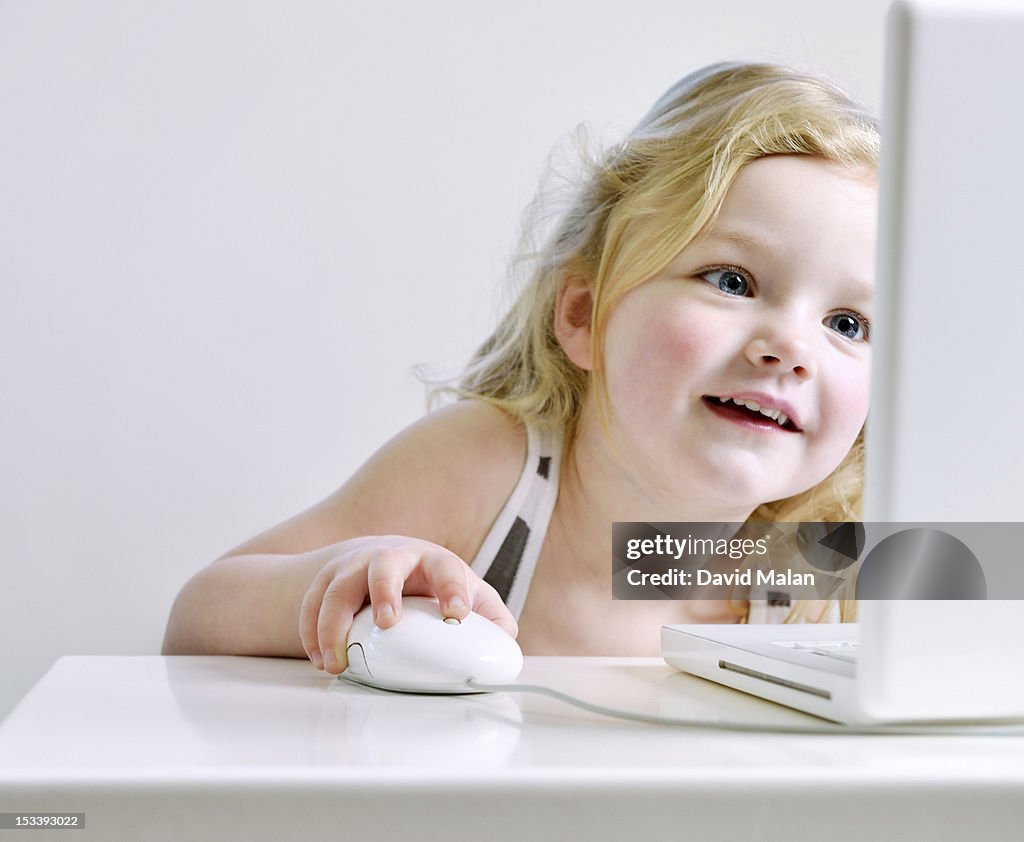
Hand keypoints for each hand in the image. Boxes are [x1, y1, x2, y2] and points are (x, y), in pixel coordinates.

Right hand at [299, 535, 516, 674]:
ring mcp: (354, 566)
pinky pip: (311, 604)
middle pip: (384, 566)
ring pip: (337, 588)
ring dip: (333, 625)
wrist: (382, 556)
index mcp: (433, 561)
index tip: (457, 614)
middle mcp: (392, 557)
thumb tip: (506, 642)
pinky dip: (311, 633)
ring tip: (336, 662)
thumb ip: (490, 616)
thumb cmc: (430, 581)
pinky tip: (319, 660)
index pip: (446, 569)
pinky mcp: (326, 579)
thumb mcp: (466, 592)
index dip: (453, 589)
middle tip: (388, 624)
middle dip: (385, 591)